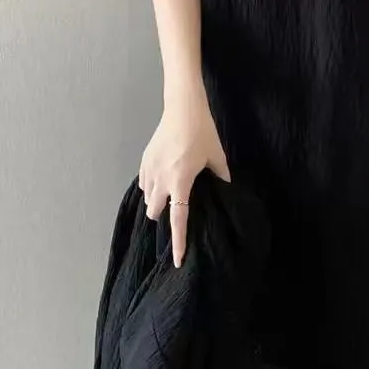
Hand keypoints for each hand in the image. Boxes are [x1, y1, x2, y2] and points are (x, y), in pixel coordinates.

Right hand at [139, 92, 229, 266]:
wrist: (183, 108)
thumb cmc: (203, 132)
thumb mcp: (217, 155)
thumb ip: (221, 175)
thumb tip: (226, 187)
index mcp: (181, 182)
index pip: (178, 219)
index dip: (178, 241)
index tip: (176, 260)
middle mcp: (161, 180)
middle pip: (154, 212)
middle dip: (162, 217)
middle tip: (176, 212)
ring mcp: (149, 170)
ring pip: (146, 198)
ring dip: (156, 202)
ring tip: (169, 195)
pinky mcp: (144, 160)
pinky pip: (143, 183)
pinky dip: (150, 187)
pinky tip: (161, 181)